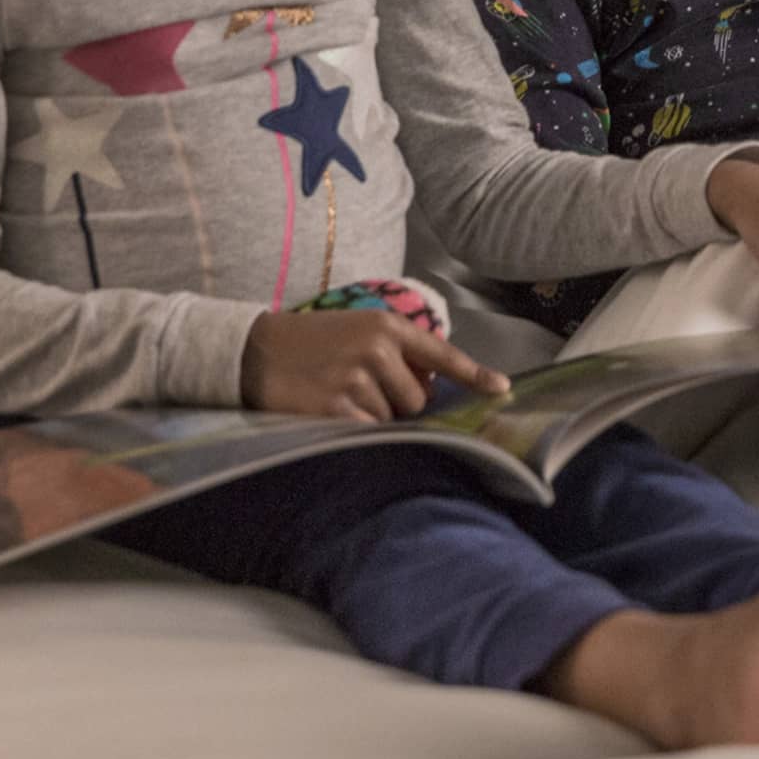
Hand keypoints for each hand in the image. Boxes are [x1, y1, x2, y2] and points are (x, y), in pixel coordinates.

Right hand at [240, 309, 510, 420]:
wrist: (255, 349)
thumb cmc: (312, 343)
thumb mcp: (357, 331)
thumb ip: (395, 354)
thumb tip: (427, 390)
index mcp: (386, 326)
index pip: (440, 353)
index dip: (474, 374)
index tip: (502, 388)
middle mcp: (376, 348)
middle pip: (416, 399)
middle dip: (398, 404)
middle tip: (363, 389)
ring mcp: (355, 378)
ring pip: (392, 419)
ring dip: (373, 417)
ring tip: (340, 395)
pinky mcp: (335, 407)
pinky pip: (367, 432)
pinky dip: (356, 429)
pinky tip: (332, 412)